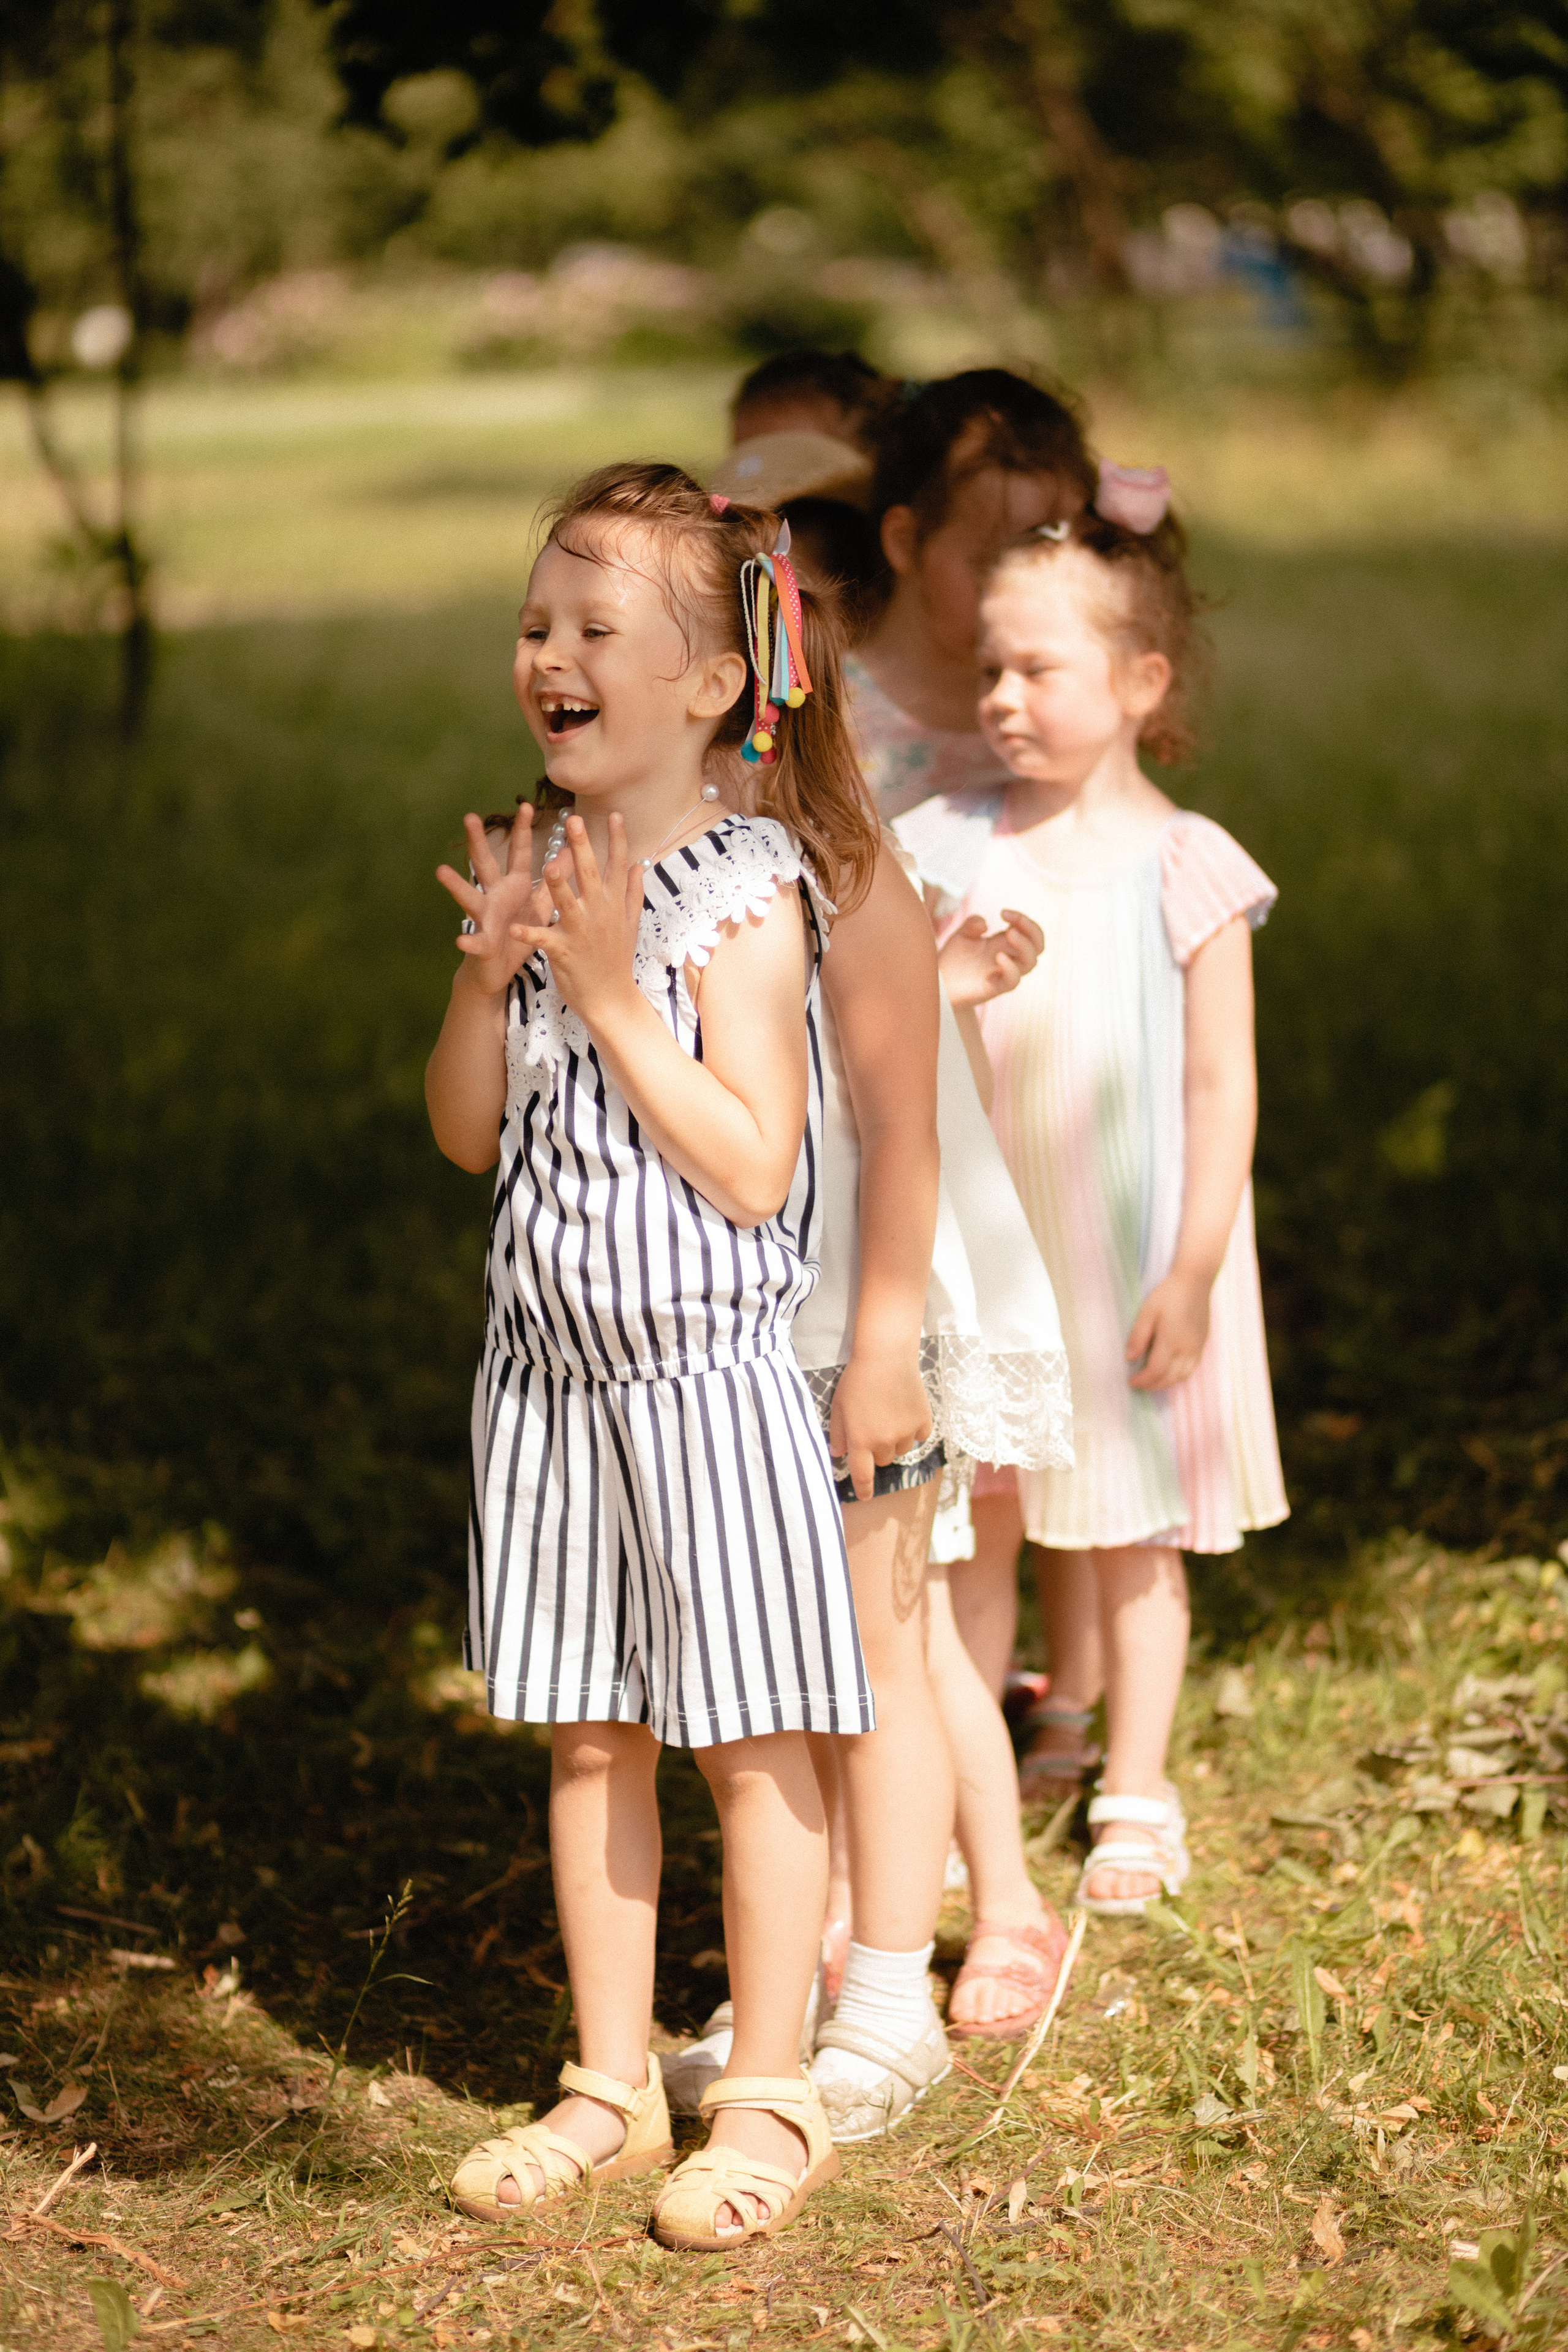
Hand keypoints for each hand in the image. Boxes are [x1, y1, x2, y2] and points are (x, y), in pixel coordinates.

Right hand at [435, 805, 551, 997]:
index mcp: (514, 886)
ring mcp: (485, 919)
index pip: (519, 853)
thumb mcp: (540, 904)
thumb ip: (552, 880)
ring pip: (469, 898)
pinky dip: (469, 941)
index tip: (526, 804)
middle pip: (485, 865)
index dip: (521, 831)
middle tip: (469, 816)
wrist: (498, 970)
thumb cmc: (518, 934)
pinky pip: (475, 942)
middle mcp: (495, 897)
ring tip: (441, 871)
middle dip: (478, 841)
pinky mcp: (483, 944)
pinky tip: (461, 939)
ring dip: (456, 885)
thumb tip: (571, 852)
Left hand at [509, 813, 644, 1028]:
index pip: (617, 867)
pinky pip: (544, 940)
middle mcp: (599, 914)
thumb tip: (638, 865)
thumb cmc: (616, 959)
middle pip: (590, 875)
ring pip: (567, 904)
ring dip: (558, 886)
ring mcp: (582, 933)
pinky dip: (529, 935)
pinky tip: (514, 928)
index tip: (615, 815)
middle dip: (582, 848)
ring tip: (548, 867)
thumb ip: (632, 893)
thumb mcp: (630, 924)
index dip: (617, 841)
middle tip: (574, 821)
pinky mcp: (564, 952)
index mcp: (613, 905)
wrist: (611, 999)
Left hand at [830, 1352, 933, 1503]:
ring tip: (889, 1412)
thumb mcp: (838, 1407)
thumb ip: (837, 1434)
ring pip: (902, 1449)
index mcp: (861, 1441)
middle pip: (883, 1460)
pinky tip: (905, 1408)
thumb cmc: (856, 1380)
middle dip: (877, 1449)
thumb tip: (838, 1455)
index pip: (862, 1476)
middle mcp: (885, 1442)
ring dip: (896, 1439)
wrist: (886, 1356)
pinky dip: (914, 1428)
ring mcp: (907, 1433)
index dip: (864, 1490)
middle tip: (873, 1424)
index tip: (865, 1497)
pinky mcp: (924, 1421)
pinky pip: (920, 1436)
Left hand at [938, 908, 1043, 1006]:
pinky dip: (1010, 968)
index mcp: (1003, 944)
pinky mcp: (995, 987)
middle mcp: (1008, 958)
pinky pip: (1013, 980)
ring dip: (1024, 945)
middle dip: (1031, 930)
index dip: (1023, 920)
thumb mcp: (962, 935)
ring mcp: (1003, 972)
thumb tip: (985, 924)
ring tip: (1008, 933)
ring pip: (1031, 962)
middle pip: (1038, 946)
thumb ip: (972, 925)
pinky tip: (998, 957)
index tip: (1003, 912)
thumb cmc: (954, 959)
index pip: (1029, 932)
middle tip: (1010, 923)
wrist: (940, 983)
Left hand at [1126, 1271, 1210, 1389]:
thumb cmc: (1168, 1294)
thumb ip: (1138, 1336)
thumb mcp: (1147, 1311)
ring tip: (1153, 1381)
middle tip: (1139, 1384)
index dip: (1143, 1380)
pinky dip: (1180, 1375)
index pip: (1156, 1371)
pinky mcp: (1202, 1342)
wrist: (1195, 1281)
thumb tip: (1130, 1358)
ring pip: (1183, 1375)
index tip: (1131, 1381)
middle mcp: (1186, 1348)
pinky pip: (1192, 1367)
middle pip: (1170, 1377)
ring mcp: (1197, 1346)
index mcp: (1171, 1341)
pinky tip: (1170, 1372)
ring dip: (1167, 1383)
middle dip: (1153, 1385)